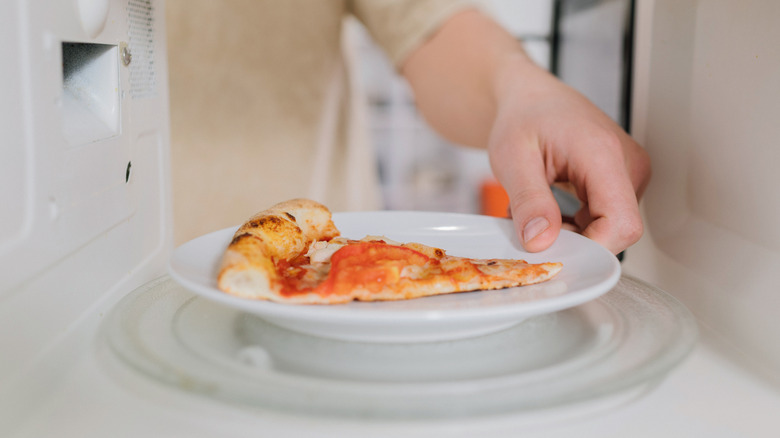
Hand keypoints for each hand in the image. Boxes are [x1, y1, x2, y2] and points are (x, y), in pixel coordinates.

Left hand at [488, 58, 650, 253]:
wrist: (530, 99)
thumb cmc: (523, 117)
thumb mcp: (512, 158)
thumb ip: (529, 202)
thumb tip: (541, 241)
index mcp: (603, 153)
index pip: (620, 223)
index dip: (589, 247)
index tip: (554, 249)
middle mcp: (628, 164)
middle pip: (617, 230)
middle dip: (574, 240)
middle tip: (534, 225)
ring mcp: (630, 173)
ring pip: (610, 229)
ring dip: (571, 232)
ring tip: (540, 210)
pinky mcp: (623, 182)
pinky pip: (606, 220)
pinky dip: (575, 224)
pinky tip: (552, 208)